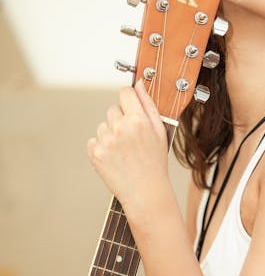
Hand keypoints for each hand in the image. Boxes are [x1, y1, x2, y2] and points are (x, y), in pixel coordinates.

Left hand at [87, 80, 169, 208]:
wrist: (146, 192)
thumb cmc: (155, 162)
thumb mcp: (160, 131)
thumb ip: (148, 104)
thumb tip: (139, 84)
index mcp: (138, 120)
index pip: (125, 93)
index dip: (129, 100)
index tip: (131, 108)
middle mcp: (120, 128)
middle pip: (113, 109)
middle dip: (120, 120)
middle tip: (132, 139)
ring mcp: (106, 141)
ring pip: (103, 126)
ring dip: (111, 135)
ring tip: (124, 152)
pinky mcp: (95, 153)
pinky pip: (94, 140)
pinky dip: (101, 148)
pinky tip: (114, 158)